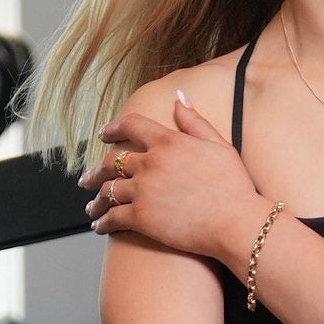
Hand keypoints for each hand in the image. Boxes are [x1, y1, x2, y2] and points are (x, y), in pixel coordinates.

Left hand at [84, 92, 259, 261]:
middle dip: (97, 170)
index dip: (112, 128)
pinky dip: (102, 222)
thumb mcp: (218, 144)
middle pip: (112, 161)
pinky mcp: (140, 217)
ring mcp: (143, 190)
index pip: (131, 125)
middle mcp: (150, 163)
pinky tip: (100, 226)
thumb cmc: (233, 186)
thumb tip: (179, 97)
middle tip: (88, 178)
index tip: (103, 134)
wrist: (235, 221)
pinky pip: (112, 217)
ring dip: (97, 200)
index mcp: (168, 142)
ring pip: (108, 191)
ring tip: (92, 207)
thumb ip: (194, 121)